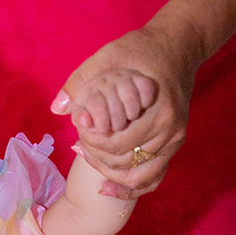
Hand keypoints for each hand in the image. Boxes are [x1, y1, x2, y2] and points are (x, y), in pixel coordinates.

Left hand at [51, 20, 203, 198]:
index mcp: (158, 111)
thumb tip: (57, 108)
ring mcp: (176, 140)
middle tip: (78, 145)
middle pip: (125, 163)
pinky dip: (131, 188)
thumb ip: (81, 79)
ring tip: (87, 157)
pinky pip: (153, 177)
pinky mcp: (175, 144)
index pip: (116, 145)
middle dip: (97, 158)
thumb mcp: (109, 55)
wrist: (178, 46)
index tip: (77, 133)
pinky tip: (107, 188)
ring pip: (139, 177)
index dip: (91, 144)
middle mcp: (171, 130)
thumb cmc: (142, 49)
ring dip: (110, 173)